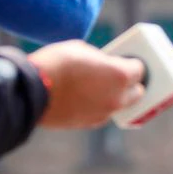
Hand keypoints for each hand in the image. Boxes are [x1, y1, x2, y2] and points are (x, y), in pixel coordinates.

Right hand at [29, 40, 144, 127]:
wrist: (33, 91)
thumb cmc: (57, 64)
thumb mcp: (82, 49)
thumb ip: (100, 59)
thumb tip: (103, 64)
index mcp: (120, 75)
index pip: (139, 69)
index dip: (131, 62)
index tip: (124, 59)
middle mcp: (117, 98)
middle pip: (137, 92)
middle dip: (130, 83)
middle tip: (117, 74)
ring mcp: (103, 113)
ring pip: (119, 105)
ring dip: (115, 96)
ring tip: (99, 86)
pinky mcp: (89, 124)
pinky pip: (102, 113)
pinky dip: (99, 106)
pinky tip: (86, 97)